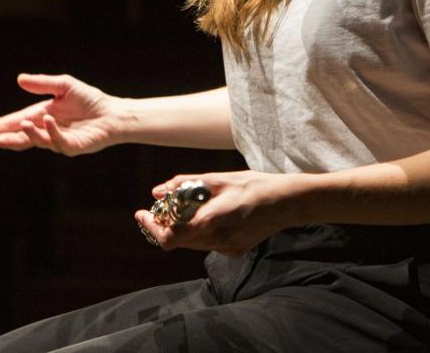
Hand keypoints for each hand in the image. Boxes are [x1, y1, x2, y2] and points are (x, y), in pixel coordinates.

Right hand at [0, 73, 122, 155]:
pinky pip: (58, 142)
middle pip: (21, 136)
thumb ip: (42, 83)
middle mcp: (46, 130)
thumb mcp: (64, 85)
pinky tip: (48, 120)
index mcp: (40, 115)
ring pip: (38, 140)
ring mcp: (58, 140)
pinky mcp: (72, 147)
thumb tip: (19, 79)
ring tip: (23, 123)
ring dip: (29, 133)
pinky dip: (51, 132)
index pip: (14, 122)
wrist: (112, 112)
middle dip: (6, 137)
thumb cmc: (88, 99)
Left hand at [134, 170, 305, 256]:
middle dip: (163, 225)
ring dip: (180, 227)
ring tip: (181, 206)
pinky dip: (199, 229)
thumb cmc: (254, 185)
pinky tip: (207, 213)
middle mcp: (218, 241)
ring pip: (191, 243)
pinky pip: (207, 242)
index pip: (170, 238)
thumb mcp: (218, 178)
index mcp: (212, 222)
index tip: (142, 213)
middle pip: (178, 241)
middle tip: (156, 208)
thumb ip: (185, 185)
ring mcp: (227, 249)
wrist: (288, 203)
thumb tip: (157, 192)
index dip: (152, 228)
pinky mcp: (234, 250)